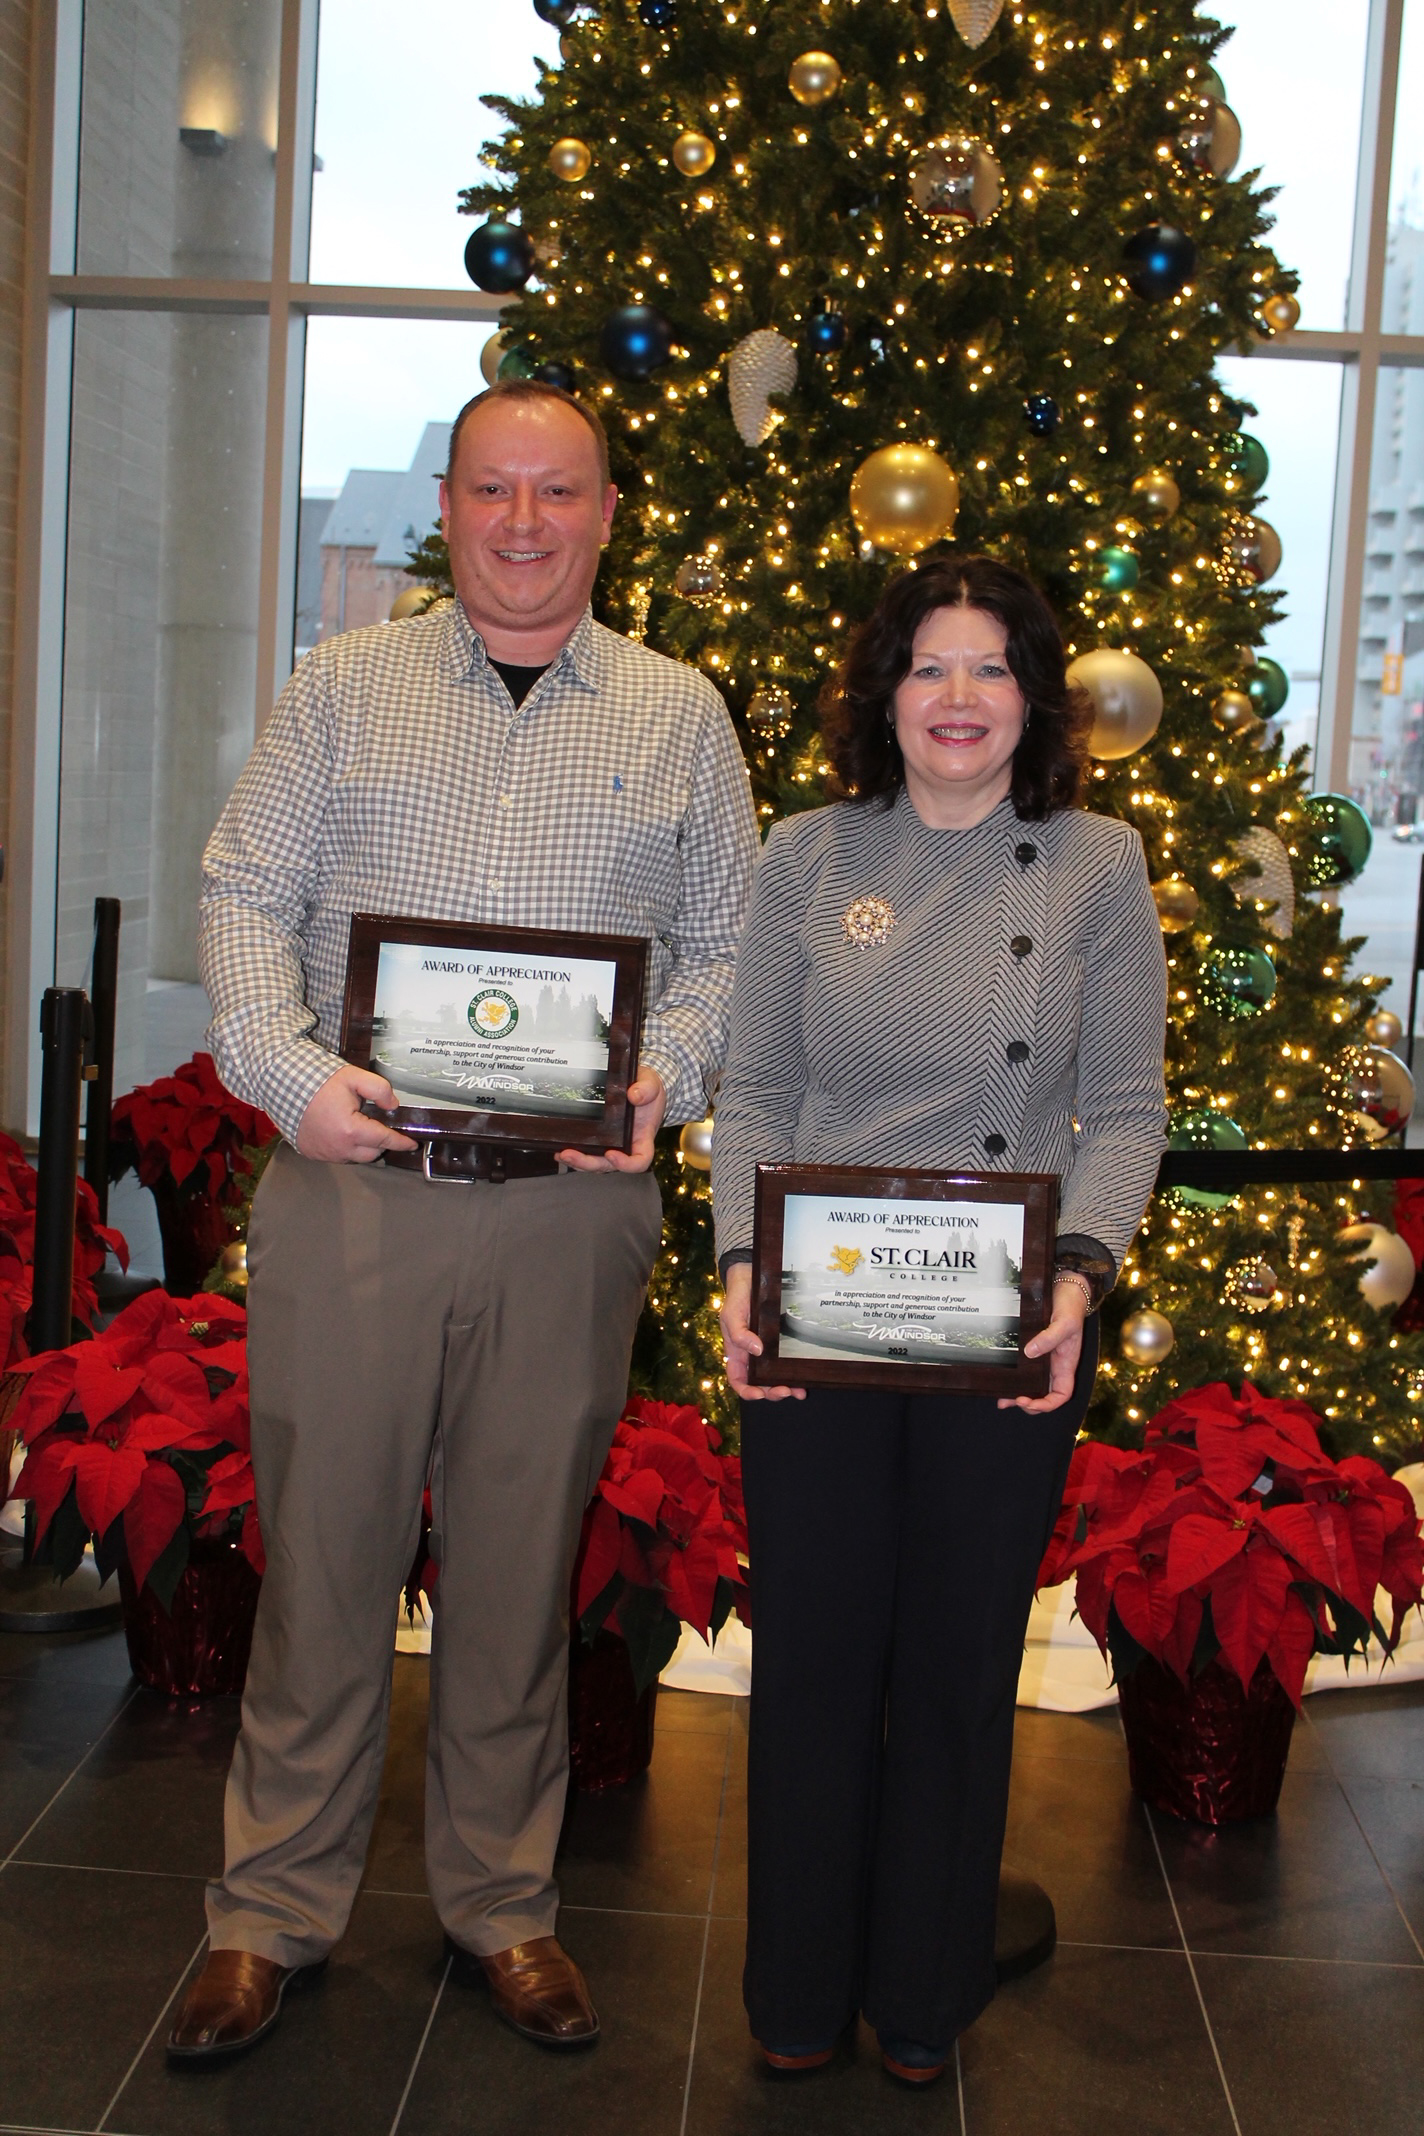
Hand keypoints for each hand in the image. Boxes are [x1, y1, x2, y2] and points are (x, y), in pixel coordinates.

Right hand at [296, 1066, 418, 1164]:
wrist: (284, 1087)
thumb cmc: (318, 1082)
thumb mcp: (354, 1078)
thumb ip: (380, 1090)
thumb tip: (392, 1106)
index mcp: (351, 1131)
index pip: (385, 1140)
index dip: (401, 1142)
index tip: (411, 1143)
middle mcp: (339, 1148)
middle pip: (372, 1153)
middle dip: (380, 1142)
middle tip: (378, 1125)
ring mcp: (325, 1154)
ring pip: (355, 1157)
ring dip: (362, 1146)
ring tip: (358, 1126)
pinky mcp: (313, 1154)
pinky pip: (337, 1155)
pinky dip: (344, 1147)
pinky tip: (340, 1131)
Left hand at [558, 1070, 666, 1172]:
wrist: (640, 1087)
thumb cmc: (648, 1090)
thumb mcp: (652, 1084)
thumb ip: (647, 1088)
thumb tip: (634, 1095)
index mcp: (642, 1137)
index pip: (640, 1161)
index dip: (626, 1164)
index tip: (612, 1154)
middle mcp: (626, 1146)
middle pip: (608, 1165)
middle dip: (588, 1163)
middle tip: (570, 1154)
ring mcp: (612, 1144)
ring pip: (595, 1162)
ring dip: (577, 1161)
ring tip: (561, 1153)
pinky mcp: (599, 1138)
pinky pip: (588, 1152)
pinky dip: (574, 1153)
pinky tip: (560, 1148)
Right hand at [719, 1262, 804, 1401]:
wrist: (750, 1278)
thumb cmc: (737, 1298)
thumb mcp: (731, 1315)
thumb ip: (739, 1334)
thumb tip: (756, 1350)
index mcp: (737, 1354)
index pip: (739, 1380)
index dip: (747, 1391)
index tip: (759, 1394)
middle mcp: (752, 1356)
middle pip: (760, 1383)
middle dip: (772, 1391)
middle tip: (786, 1391)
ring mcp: (768, 1351)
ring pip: (776, 1377)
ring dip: (787, 1387)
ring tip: (799, 1390)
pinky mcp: (781, 1344)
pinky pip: (788, 1362)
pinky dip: (796, 1372)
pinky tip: (805, 1377)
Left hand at [998, 1278, 1089, 1413]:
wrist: (1065, 1287)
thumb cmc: (1070, 1306)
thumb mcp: (1064, 1322)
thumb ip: (1049, 1338)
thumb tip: (1030, 1353)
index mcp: (1066, 1364)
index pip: (1062, 1394)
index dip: (1047, 1404)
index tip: (1030, 1402)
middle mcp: (1054, 1365)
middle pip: (1044, 1395)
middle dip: (1028, 1403)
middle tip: (1011, 1400)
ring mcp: (1043, 1358)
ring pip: (1032, 1385)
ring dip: (1017, 1394)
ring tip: (1001, 1398)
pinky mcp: (1032, 1348)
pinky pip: (1023, 1369)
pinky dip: (1013, 1377)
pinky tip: (1001, 1379)